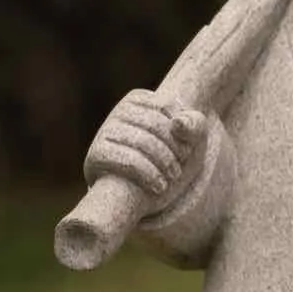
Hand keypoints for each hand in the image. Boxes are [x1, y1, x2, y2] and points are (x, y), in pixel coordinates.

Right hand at [86, 89, 205, 200]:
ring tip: (172, 177)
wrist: (145, 192)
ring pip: (143, 142)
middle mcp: (120, 111)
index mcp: (139, 99)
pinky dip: (149, 174)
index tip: (188, 150)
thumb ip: (195, 126)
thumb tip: (178, 123)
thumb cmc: (171, 158)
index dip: (182, 130)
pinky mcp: (97, 153)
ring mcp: (106, 131)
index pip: (167, 106)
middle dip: (175, 149)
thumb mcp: (191, 141)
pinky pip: (127, 160)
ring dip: (165, 164)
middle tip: (180, 168)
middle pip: (156, 125)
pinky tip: (160, 187)